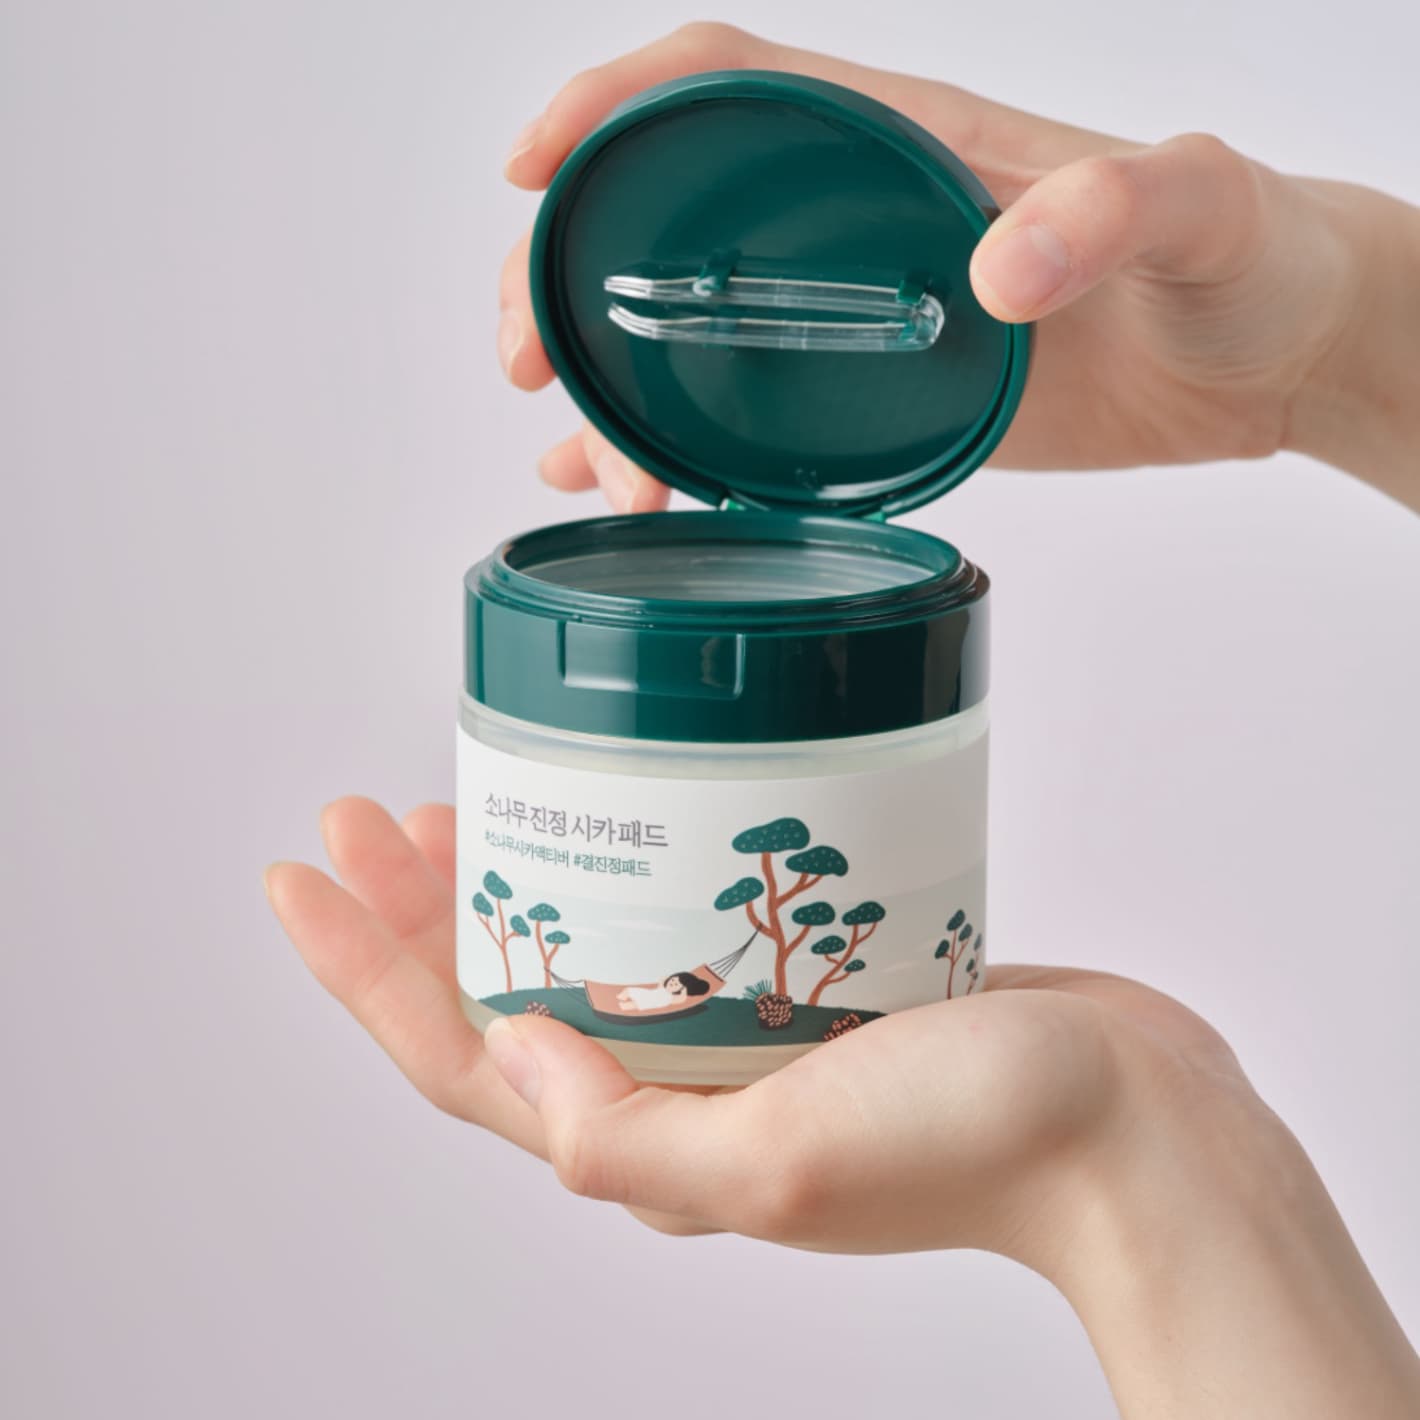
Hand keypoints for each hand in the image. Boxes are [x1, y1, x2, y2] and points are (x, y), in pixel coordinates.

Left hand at [267, 795, 1419, 1415]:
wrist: (1128, 1127)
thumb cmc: (978, 1145)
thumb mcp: (782, 1166)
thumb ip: (629, 1142)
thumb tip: (512, 1053)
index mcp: (648, 1141)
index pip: (457, 1054)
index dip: (359, 969)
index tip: (300, 871)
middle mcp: (677, 1094)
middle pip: (499, 996)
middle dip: (412, 909)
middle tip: (363, 812)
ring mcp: (739, 1039)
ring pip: (580, 956)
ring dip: (508, 883)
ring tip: (456, 803)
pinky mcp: (804, 986)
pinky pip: (674, 926)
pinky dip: (619, 873)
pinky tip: (618, 819)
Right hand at [498, 24, 1419, 507]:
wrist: (1260, 350)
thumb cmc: (1239, 256)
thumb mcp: (1192, 206)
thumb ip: (1111, 205)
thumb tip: (1006, 262)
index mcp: (897, 139)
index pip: (717, 84)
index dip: (608, 109)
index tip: (532, 167)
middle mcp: (849, 221)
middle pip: (662, 221)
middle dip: (570, 281)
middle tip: (532, 365)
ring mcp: (850, 317)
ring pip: (685, 337)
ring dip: (609, 393)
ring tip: (582, 461)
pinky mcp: (871, 404)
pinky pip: (746, 419)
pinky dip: (672, 450)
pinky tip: (629, 489)